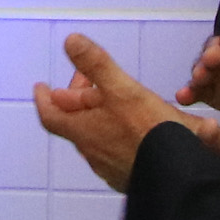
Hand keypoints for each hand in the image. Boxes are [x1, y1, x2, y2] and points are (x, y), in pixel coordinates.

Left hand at [33, 32, 219, 191]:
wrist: (179, 179)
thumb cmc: (149, 133)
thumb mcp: (123, 91)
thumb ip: (97, 65)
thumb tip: (70, 40)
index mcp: (84, 131)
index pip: (51, 115)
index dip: (42, 99)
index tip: (40, 86)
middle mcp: (92, 153)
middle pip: (75, 124)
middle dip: (77, 99)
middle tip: (87, 80)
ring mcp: (110, 168)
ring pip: (95, 138)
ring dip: (96, 117)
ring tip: (110, 100)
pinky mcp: (130, 177)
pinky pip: (113, 152)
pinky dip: (114, 134)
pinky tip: (131, 129)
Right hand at [178, 0, 219, 115]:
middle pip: (213, 46)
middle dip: (211, 52)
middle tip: (213, 59)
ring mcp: (217, 70)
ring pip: (203, 67)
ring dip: (199, 71)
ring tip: (199, 78)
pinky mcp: (213, 90)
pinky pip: (199, 91)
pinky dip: (188, 93)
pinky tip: (183, 96)